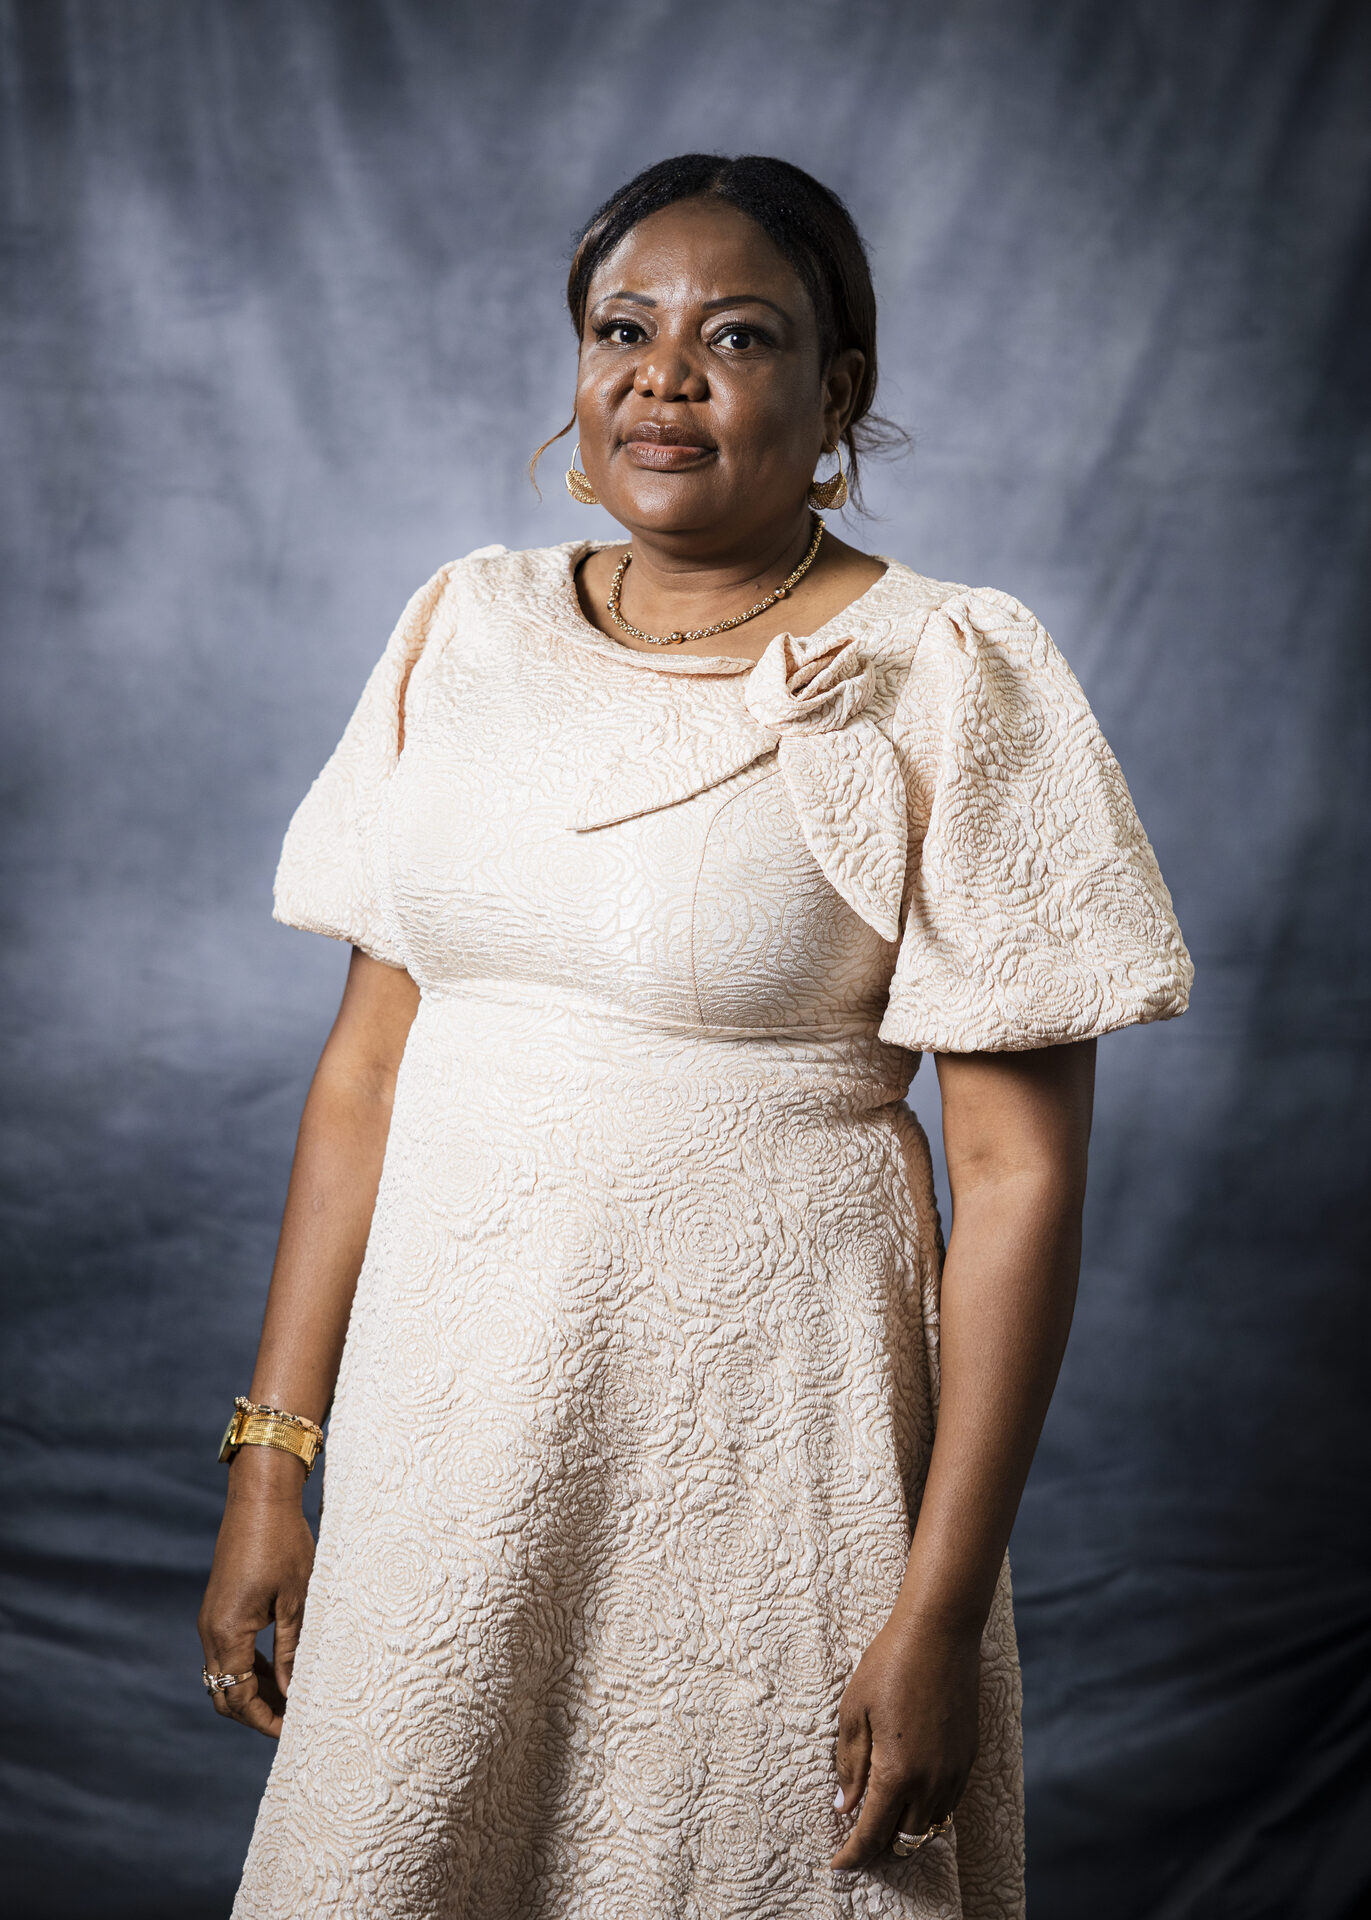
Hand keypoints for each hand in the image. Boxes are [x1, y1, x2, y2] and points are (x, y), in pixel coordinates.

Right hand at [197, 1449, 315, 1738]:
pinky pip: (229, 1652)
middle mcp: (211, 1630)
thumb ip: (292, 1650)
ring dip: (253, 1691)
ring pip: (226, 1674)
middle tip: (292, 1722)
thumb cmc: (284, 1543)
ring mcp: (211, 1619)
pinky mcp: (219, 1608)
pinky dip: (250, 1668)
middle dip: (255, 1713)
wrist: (259, 1498)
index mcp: (228, 1633)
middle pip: (225, 1694)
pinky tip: (280, 1671)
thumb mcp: (296, 1599)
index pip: (239, 1698)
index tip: (293, 1734)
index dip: (265, 1721)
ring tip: (291, 1700)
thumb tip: (295, 1693)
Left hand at [830, 1612, 980, 1870]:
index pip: (873, 1833)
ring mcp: (954, 1769)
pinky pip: (950, 1801)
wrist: (940, 1631)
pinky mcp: (969, 1754)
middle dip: (880, 1845)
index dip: (854, 1855)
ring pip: (932, 1824)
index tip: (838, 1865)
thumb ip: (850, 1764)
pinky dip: (930, 1810)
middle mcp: (931, 1780)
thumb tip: (844, 1805)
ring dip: (907, 1829)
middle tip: (857, 1839)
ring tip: (885, 1819)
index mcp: (897, 1772)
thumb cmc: (890, 1663)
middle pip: (906, 1837)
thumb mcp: (854, 1711)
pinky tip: (913, 1794)